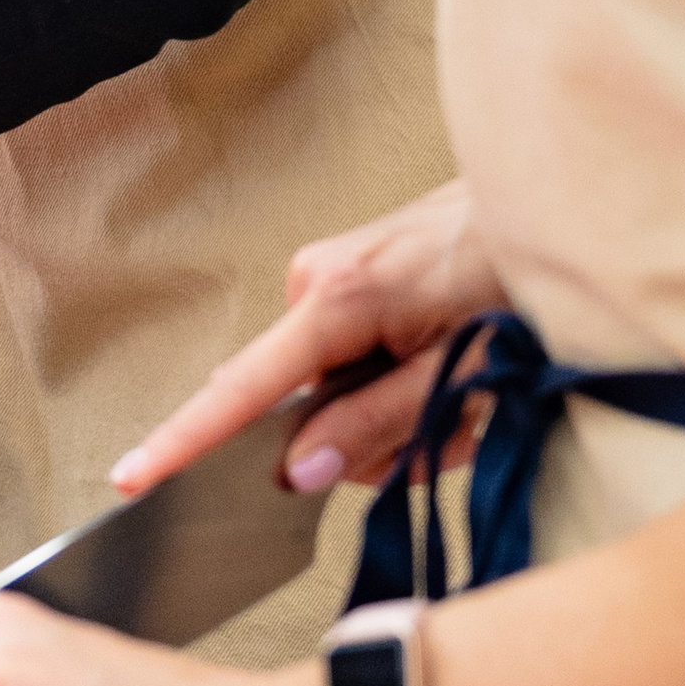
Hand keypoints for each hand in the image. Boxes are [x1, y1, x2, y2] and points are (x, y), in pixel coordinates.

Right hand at [112, 178, 507, 504]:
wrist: (551, 207)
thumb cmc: (516, 283)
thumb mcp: (458, 371)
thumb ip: (375, 425)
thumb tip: (296, 470)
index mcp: (336, 300)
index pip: (242, 386)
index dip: (185, 439)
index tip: (133, 477)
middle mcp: (316, 280)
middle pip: (302, 407)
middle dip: (371, 438)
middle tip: (453, 423)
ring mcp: (331, 275)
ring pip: (334, 392)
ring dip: (398, 414)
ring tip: (466, 389)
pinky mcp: (351, 279)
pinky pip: (352, 363)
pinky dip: (398, 385)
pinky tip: (450, 367)